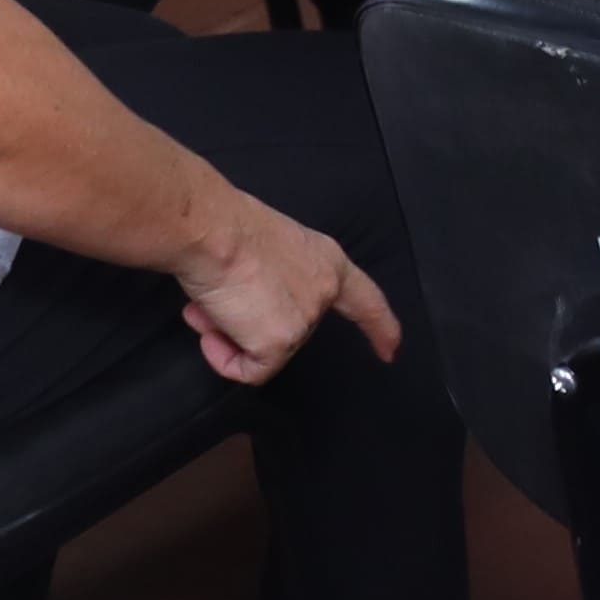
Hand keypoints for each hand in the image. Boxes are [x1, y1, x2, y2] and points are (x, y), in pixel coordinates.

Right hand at [177, 193, 400, 388]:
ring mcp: (304, 320)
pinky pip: (250, 371)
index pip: (364, 300)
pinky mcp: (280, 343)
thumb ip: (277, 279)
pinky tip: (209, 334)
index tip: (391, 349)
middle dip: (249, 322)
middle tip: (218, 301)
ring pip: (265, 350)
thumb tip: (245, 305)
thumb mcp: (270, 250)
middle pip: (292, 329)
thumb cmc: (228, 228)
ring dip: (228, 333)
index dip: (379, 326)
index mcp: (327, 263)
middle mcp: (323, 291)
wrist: (211, 231)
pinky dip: (225, 360)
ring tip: (208, 306)